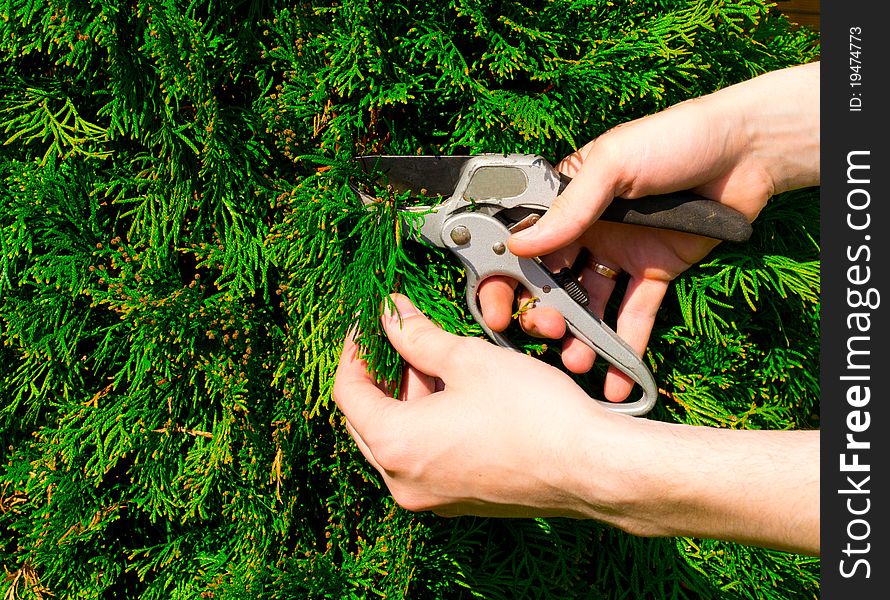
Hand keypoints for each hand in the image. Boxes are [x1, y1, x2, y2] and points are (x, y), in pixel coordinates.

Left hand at [333, 294, 819, 554]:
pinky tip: (455, 397)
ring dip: (406, 400)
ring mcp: (431, 499)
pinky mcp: (459, 502)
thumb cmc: (532, 413)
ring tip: (435, 362)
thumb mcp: (468, 361)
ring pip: (397, 441)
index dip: (354, 349)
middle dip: (380, 376)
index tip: (369, 322)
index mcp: (394, 445)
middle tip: (399, 338)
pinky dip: (427, 426)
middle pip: (367, 419)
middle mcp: (403, 482)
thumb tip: (391, 314)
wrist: (592, 467)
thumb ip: (417, 336)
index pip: (348, 390)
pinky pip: (424, 460)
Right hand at [479, 62, 819, 401]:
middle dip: (541, 312)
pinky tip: (615, 380)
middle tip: (546, 331)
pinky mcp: (655, 273)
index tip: (496, 308)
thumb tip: (518, 244)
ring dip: (578, 336)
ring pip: (588, 305)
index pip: (522, 243)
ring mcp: (619, 254)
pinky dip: (625, 348)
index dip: (503, 277)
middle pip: (550, 281)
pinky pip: (634, 317)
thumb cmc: (673, 138)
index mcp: (566, 200)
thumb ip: (568, 208)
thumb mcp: (612, 164)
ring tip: (576, 360)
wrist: (746, 150)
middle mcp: (587, 230)